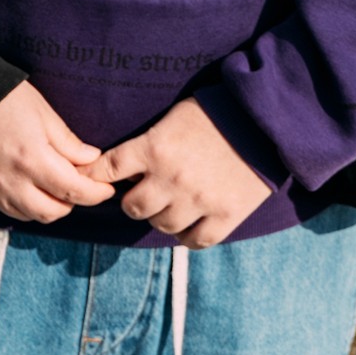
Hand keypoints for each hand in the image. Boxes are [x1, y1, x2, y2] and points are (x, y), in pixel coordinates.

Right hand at [0, 82, 115, 222]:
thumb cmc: (2, 98)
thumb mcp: (42, 112)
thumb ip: (67, 142)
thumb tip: (90, 160)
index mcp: (33, 159)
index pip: (74, 191)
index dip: (95, 194)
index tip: (105, 189)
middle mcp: (13, 182)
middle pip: (54, 212)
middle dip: (72, 203)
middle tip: (78, 186)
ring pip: (31, 216)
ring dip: (48, 206)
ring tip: (53, 187)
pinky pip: (9, 211)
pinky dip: (25, 205)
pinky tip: (29, 187)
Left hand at [99, 99, 271, 247]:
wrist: (265, 121)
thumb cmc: (215, 112)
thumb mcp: (174, 117)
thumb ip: (149, 142)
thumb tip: (124, 166)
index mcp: (154, 147)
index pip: (108, 169)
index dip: (94, 177)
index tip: (90, 180)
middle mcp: (172, 178)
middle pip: (132, 207)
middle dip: (133, 201)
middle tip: (142, 193)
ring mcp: (199, 200)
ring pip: (161, 225)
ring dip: (161, 217)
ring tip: (170, 205)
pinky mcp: (226, 216)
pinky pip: (195, 241)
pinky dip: (188, 235)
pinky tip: (191, 223)